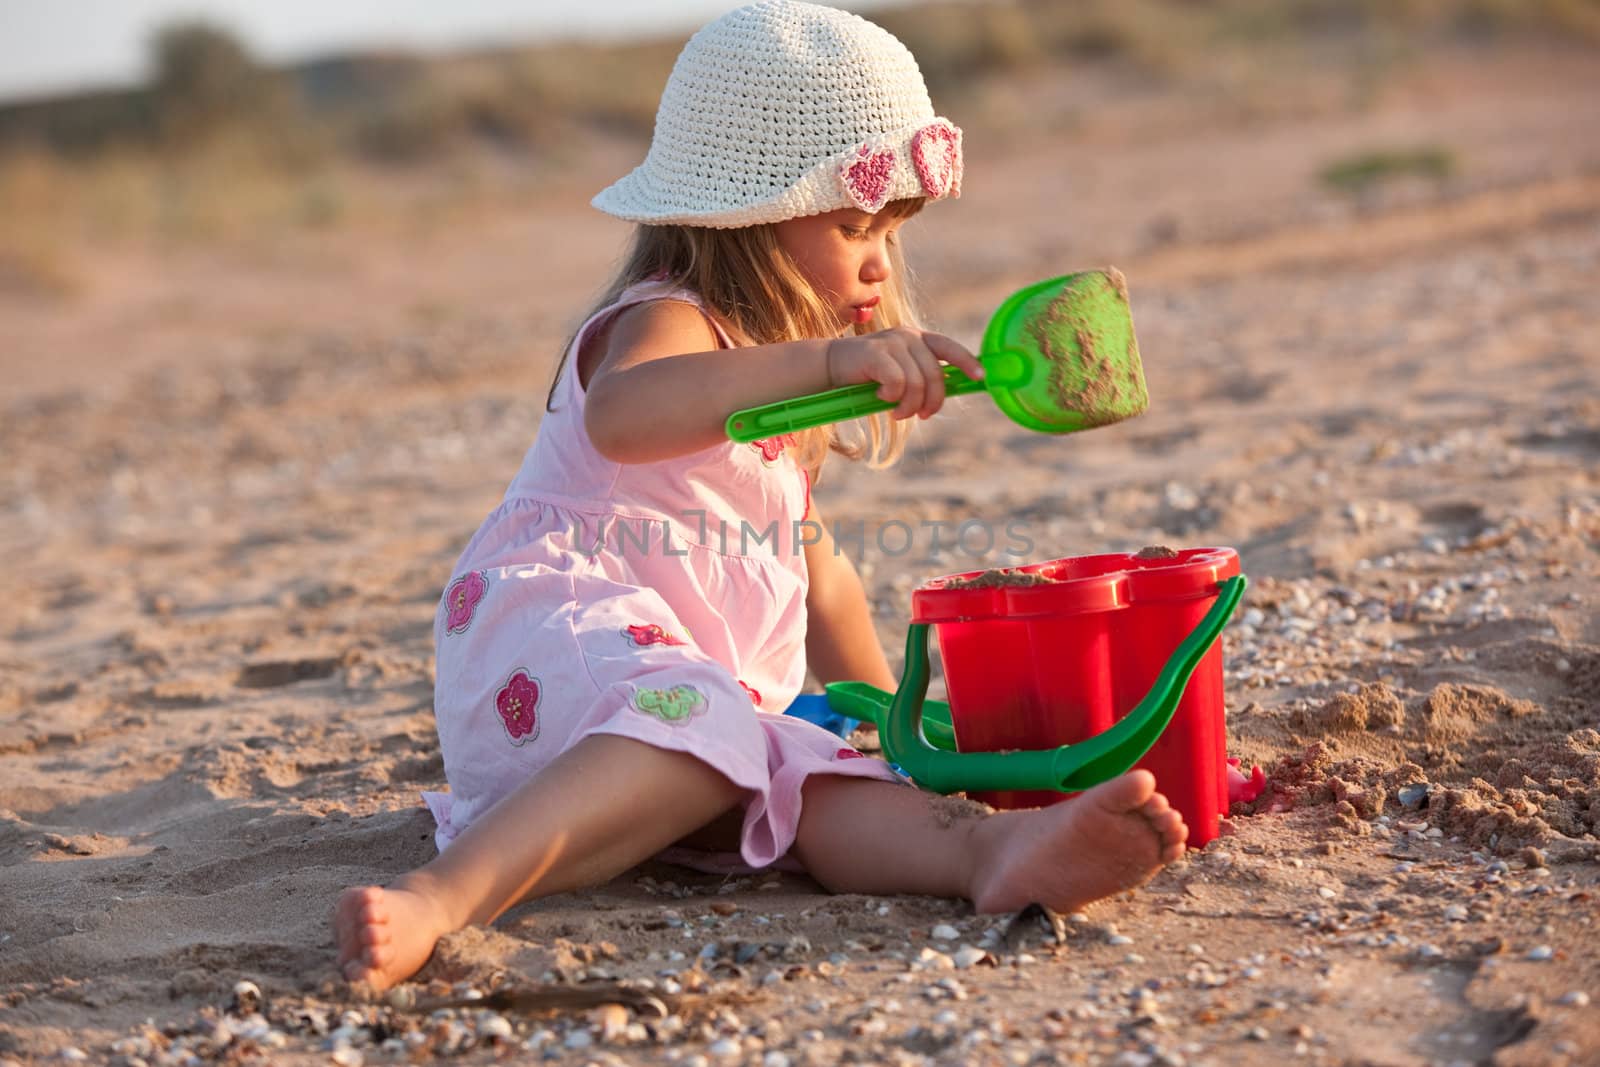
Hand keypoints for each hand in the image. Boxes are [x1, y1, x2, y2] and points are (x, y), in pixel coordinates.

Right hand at [824, 328, 984, 419]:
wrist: (832, 366)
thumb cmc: (868, 375)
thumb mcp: (899, 372)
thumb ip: (920, 377)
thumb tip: (945, 394)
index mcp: (918, 338)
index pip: (949, 347)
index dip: (967, 361)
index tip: (980, 377)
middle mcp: (908, 336)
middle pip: (935, 374)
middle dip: (932, 401)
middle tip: (921, 415)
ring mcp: (892, 343)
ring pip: (916, 383)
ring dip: (909, 406)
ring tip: (897, 413)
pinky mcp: (876, 353)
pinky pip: (897, 383)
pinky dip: (892, 397)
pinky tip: (882, 398)